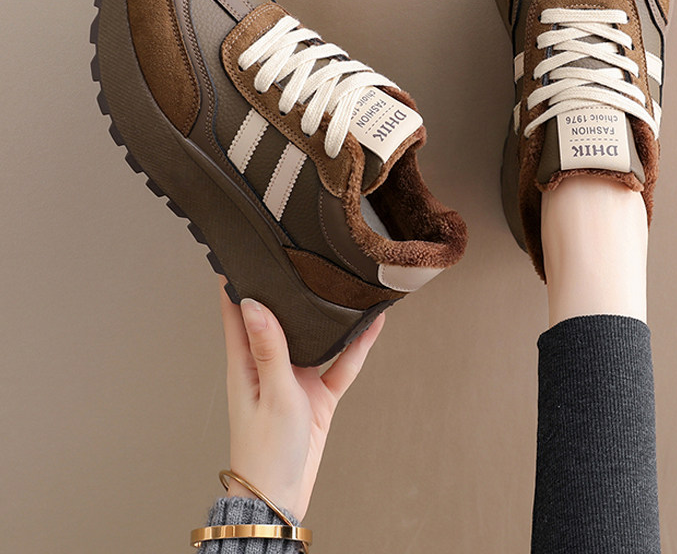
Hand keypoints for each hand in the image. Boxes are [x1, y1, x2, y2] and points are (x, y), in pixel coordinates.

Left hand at [218, 276, 384, 520]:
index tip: (242, 252)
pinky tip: (370, 328)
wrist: (281, 495)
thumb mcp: (272, 392)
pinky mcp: (317, 395)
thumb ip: (269, 348)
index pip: (235, 313)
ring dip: (324, 316)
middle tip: (298, 257)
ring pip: (313, 337)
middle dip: (285, 290)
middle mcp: (268, 365)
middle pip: (276, 318)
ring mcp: (294, 379)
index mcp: (244, 363)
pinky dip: (355, 347)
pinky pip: (339, 364)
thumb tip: (253, 303)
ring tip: (338, 285)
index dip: (236, 282)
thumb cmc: (264, 450)